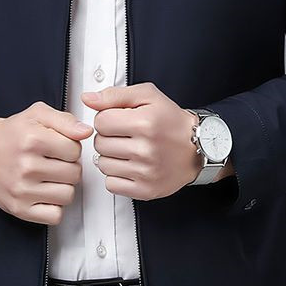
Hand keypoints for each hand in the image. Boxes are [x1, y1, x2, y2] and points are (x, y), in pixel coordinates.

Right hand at [0, 102, 93, 224]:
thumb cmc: (10, 134)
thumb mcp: (37, 114)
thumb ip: (65, 120)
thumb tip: (85, 132)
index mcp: (33, 140)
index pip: (75, 150)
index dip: (70, 147)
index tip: (59, 147)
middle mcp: (27, 166)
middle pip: (74, 174)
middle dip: (68, 166)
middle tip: (54, 161)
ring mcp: (22, 190)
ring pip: (68, 195)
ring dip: (63, 186)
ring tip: (49, 177)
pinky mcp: (20, 209)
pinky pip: (55, 215)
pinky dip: (54, 206)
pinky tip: (45, 192)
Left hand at [81, 82, 207, 200]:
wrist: (197, 147)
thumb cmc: (171, 121)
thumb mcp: (147, 96)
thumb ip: (114, 95)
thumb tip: (88, 99)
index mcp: (145, 123)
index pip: (100, 122)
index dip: (107, 118)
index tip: (120, 120)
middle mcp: (146, 149)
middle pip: (99, 143)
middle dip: (108, 137)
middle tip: (125, 135)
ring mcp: (146, 172)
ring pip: (102, 164)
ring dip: (111, 157)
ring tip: (129, 150)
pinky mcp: (145, 190)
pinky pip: (111, 184)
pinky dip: (116, 176)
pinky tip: (130, 166)